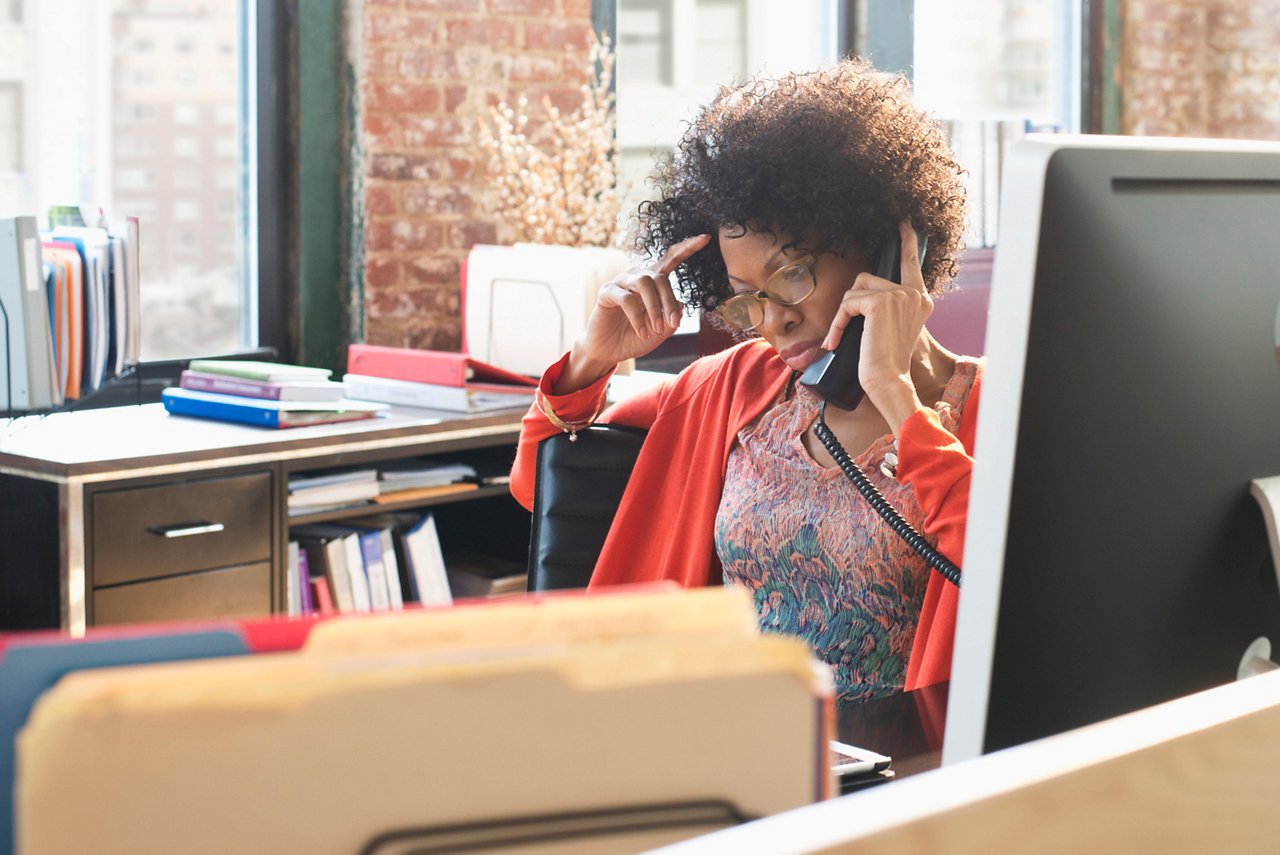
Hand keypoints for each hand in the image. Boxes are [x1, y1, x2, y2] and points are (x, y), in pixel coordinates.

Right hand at [559, 234, 710, 390]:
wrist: (610, 351)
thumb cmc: (636, 338)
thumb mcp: (661, 331)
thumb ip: (673, 317)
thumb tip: (682, 304)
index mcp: (653, 282)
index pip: (671, 259)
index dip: (687, 248)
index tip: (705, 238)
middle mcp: (637, 277)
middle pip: (660, 277)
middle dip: (669, 301)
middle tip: (674, 323)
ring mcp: (621, 282)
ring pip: (644, 282)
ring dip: (655, 307)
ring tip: (658, 329)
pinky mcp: (607, 292)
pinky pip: (626, 299)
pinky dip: (638, 318)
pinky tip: (643, 333)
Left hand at [821, 221, 931, 423]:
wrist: (888, 380)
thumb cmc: (884, 362)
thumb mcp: (890, 329)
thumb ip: (886, 307)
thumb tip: (861, 295)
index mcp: (920, 300)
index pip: (911, 264)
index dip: (907, 242)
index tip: (904, 224)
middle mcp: (914, 294)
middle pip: (867, 280)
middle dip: (850, 305)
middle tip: (845, 331)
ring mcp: (899, 296)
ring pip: (855, 291)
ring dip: (843, 315)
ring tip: (843, 339)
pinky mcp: (880, 302)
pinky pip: (847, 304)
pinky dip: (837, 323)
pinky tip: (837, 342)